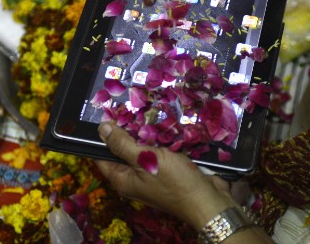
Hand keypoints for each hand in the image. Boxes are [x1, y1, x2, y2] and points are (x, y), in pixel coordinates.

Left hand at [94, 122, 235, 229]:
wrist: (208, 200)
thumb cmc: (174, 182)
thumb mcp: (145, 159)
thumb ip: (122, 144)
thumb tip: (101, 128)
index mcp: (123, 179)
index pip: (102, 156)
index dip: (103, 136)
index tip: (108, 114)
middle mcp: (135, 177)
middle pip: (124, 150)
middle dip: (128, 130)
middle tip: (130, 108)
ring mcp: (152, 173)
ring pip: (144, 147)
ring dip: (148, 133)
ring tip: (148, 112)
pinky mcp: (169, 169)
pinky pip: (160, 151)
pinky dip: (163, 139)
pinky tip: (166, 124)